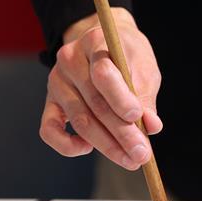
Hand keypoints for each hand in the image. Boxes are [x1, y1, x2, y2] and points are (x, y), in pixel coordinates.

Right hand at [40, 8, 162, 169]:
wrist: (102, 44)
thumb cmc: (127, 56)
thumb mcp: (143, 67)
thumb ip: (146, 95)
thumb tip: (152, 126)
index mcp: (94, 41)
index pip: (103, 72)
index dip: (120, 98)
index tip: (138, 118)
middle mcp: (69, 59)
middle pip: (94, 103)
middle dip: (121, 133)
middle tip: (141, 154)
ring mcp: (56, 81)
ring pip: (79, 120)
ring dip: (106, 145)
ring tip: (129, 159)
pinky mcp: (49, 101)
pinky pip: (49, 130)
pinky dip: (67, 145)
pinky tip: (87, 149)